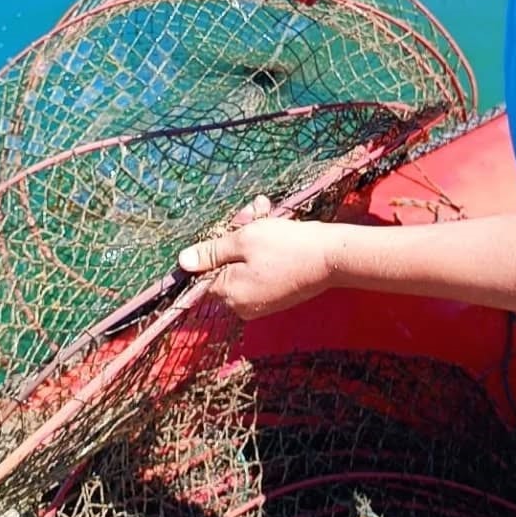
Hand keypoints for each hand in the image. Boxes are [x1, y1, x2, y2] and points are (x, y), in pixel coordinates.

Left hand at [178, 195, 333, 319]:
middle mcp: (243, 304)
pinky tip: (277, 226)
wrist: (332, 257)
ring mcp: (261, 301)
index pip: (204, 273)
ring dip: (252, 236)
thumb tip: (183, 262)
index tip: (232, 226)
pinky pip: (260, 269)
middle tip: (253, 211)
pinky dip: (265, 249)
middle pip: (226, 265)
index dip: (215, 246)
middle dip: (237, 234)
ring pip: (244, 263)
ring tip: (266, 212)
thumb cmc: (287, 246)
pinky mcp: (277, 295)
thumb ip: (211, 253)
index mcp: (230, 294)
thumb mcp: (243, 241)